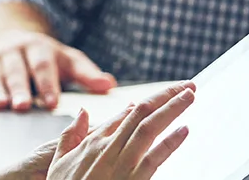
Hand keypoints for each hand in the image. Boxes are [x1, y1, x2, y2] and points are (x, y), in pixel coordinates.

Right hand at [0, 30, 116, 109]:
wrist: (12, 39)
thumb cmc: (45, 58)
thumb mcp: (67, 61)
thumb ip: (87, 74)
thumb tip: (109, 85)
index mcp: (39, 48)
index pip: (44, 67)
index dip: (47, 84)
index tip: (51, 102)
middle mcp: (14, 50)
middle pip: (17, 70)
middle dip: (19, 88)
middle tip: (22, 106)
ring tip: (0, 105)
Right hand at [47, 82, 194, 179]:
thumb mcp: (59, 161)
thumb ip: (70, 135)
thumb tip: (82, 112)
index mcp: (93, 141)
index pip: (125, 114)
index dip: (147, 102)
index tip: (164, 95)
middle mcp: (108, 146)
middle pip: (141, 113)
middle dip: (166, 97)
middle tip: (188, 85)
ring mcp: (121, 162)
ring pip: (149, 128)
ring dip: (172, 109)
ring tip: (189, 95)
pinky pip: (155, 158)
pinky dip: (170, 142)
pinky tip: (184, 130)